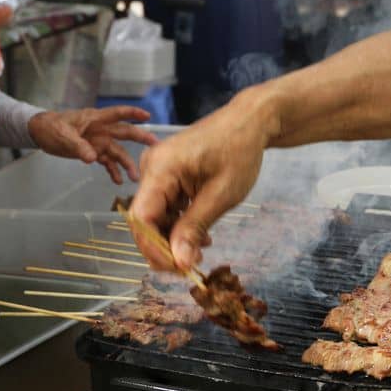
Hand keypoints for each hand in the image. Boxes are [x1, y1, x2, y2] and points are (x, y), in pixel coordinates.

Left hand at [28, 107, 157, 183]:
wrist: (40, 133)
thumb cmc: (51, 127)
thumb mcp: (63, 135)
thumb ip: (78, 146)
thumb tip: (93, 158)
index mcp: (95, 119)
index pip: (117, 114)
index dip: (132, 113)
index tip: (147, 116)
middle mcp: (101, 130)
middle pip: (124, 133)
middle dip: (140, 138)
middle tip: (154, 145)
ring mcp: (98, 142)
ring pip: (117, 152)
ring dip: (126, 163)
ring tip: (135, 177)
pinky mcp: (93, 152)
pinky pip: (106, 162)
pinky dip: (112, 170)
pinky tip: (117, 181)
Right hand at [130, 98, 267, 270]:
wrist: (249, 122)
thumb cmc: (239, 152)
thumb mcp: (221, 194)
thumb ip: (195, 228)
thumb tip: (179, 262)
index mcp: (161, 168)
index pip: (141, 217)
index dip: (154, 247)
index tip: (177, 268)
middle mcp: (151, 168)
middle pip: (145, 219)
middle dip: (165, 246)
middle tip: (191, 266)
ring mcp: (157, 170)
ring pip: (156, 216)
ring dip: (174, 238)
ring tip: (201, 251)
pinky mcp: (167, 174)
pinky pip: (165, 206)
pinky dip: (179, 224)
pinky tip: (200, 236)